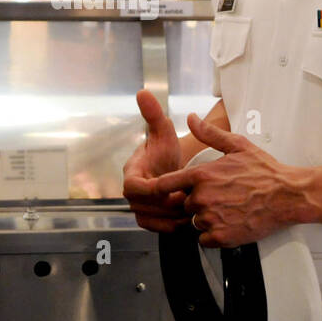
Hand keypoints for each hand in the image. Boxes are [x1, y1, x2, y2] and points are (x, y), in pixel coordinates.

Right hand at [123, 91, 188, 231]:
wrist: (171, 169)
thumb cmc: (166, 151)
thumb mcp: (163, 132)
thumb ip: (153, 115)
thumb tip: (143, 91)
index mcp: (131, 173)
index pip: (133, 187)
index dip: (153, 189)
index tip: (173, 185)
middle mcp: (131, 194)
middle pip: (144, 206)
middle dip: (167, 203)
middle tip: (188, 196)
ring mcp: (138, 208)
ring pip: (152, 220)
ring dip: (172, 216)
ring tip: (190, 205)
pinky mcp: (148, 220)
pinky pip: (158, 229)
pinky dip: (173, 225)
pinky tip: (187, 215)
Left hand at [138, 113, 306, 247]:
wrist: (288, 196)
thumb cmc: (265, 171)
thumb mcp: (237, 145)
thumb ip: (209, 133)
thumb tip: (192, 119)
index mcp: (202, 175)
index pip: (165, 184)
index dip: (165, 188)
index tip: (169, 190)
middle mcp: (202, 197)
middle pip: (185, 204)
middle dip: (198, 201)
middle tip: (221, 196)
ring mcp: (211, 219)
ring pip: (195, 222)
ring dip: (207, 218)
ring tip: (229, 209)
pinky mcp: (221, 237)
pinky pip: (204, 239)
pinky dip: (214, 234)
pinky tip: (230, 222)